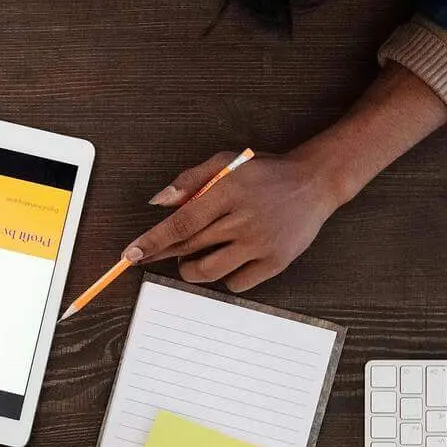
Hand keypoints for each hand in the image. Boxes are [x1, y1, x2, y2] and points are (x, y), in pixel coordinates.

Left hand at [124, 148, 339, 291]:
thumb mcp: (226, 163)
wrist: (315, 182)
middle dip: (165, 255)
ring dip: (191, 270)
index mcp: (229, 192)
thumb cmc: (265, 173)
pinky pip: (236, 283)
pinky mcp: (276, 262)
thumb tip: (158, 202)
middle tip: (156, 254)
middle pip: (190, 248)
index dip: (153, 242)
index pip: (181, 223)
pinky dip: (225, 277)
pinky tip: (227, 261)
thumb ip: (190, 180)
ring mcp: (261, 243)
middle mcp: (244, 220)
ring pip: (209, 272)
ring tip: (192, 258)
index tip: (131, 255)